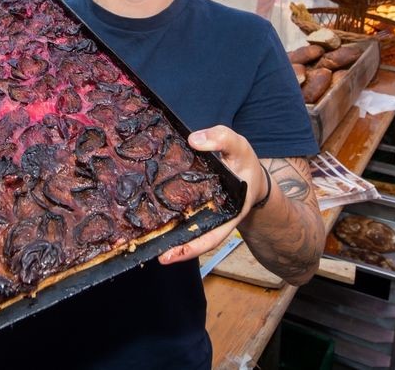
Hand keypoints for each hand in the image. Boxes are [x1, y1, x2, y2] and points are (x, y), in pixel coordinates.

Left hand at [158, 126, 267, 265]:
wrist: (248, 171)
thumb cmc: (243, 161)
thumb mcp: (237, 146)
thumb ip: (220, 138)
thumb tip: (193, 140)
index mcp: (230, 211)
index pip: (213, 235)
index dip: (194, 247)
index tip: (172, 254)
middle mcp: (216, 218)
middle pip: (196, 239)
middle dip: (177, 250)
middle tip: (158, 256)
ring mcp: (204, 214)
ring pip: (187, 231)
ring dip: (169, 238)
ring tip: (146, 244)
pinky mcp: (194, 207)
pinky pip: (181, 217)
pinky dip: (167, 221)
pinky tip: (148, 221)